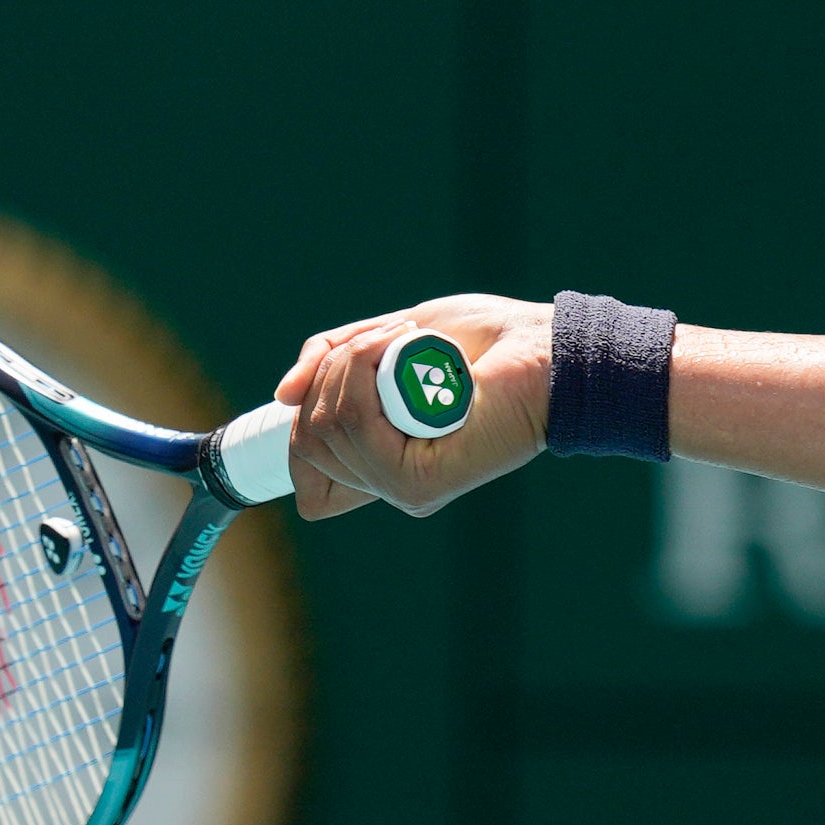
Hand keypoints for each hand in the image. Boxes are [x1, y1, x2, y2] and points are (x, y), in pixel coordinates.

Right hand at [269, 296, 547, 519]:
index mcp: (381, 463)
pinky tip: (403, 348)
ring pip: (326, 427)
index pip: (309, 488)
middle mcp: (388, 484)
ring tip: (403, 336)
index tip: (319, 385)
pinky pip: (355, 426)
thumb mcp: (386, 340)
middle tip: (387, 337)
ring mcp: (402, 487)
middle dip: (331, 372)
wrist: (542, 348)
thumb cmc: (479, 342)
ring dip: (352, 362)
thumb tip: (282, 397)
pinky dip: (366, 373)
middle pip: (306, 441)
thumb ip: (332, 362)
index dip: (296, 436)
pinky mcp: (420, 482)